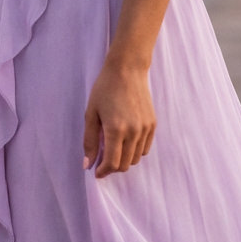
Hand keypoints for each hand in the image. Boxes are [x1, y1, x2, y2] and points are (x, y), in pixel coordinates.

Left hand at [83, 56, 155, 178]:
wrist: (127, 69)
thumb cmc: (104, 89)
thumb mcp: (91, 114)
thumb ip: (90, 141)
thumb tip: (88, 164)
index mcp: (116, 129)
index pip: (112, 163)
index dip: (103, 172)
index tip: (97, 172)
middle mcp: (133, 131)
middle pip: (124, 165)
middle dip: (112, 167)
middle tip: (103, 160)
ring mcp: (145, 128)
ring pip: (135, 158)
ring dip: (123, 159)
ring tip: (114, 148)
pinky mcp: (152, 124)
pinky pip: (145, 149)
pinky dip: (134, 151)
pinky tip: (125, 141)